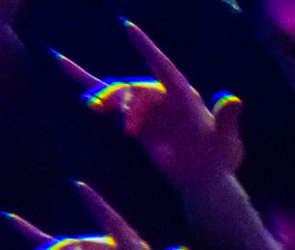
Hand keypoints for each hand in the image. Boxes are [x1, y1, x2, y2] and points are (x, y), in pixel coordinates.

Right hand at [55, 21, 244, 190]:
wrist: (204, 177)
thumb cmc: (219, 159)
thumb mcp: (226, 142)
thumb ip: (227, 120)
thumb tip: (234, 100)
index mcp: (185, 97)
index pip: (164, 68)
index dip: (146, 48)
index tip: (127, 27)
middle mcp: (165, 95)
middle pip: (137, 90)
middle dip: (128, 105)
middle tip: (128, 131)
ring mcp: (148, 105)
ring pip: (119, 93)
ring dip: (106, 100)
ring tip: (94, 109)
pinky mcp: (133, 117)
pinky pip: (106, 98)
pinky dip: (84, 80)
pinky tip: (59, 59)